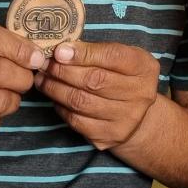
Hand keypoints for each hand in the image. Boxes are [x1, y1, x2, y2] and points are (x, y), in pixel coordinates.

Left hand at [39, 41, 159, 149]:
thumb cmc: (123, 77)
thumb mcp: (121, 57)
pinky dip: (61, 107)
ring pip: (81, 102)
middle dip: (63, 71)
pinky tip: (54, 96)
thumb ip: (97, 51)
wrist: (137, 115)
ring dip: (55, 88)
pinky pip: (77, 121)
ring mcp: (126, 118)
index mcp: (144, 68)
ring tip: (42, 78)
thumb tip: (61, 50)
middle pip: (94, 80)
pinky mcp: (109, 136)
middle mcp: (140, 94)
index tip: (59, 51)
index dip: (84, 54)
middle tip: (44, 63)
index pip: (113, 56)